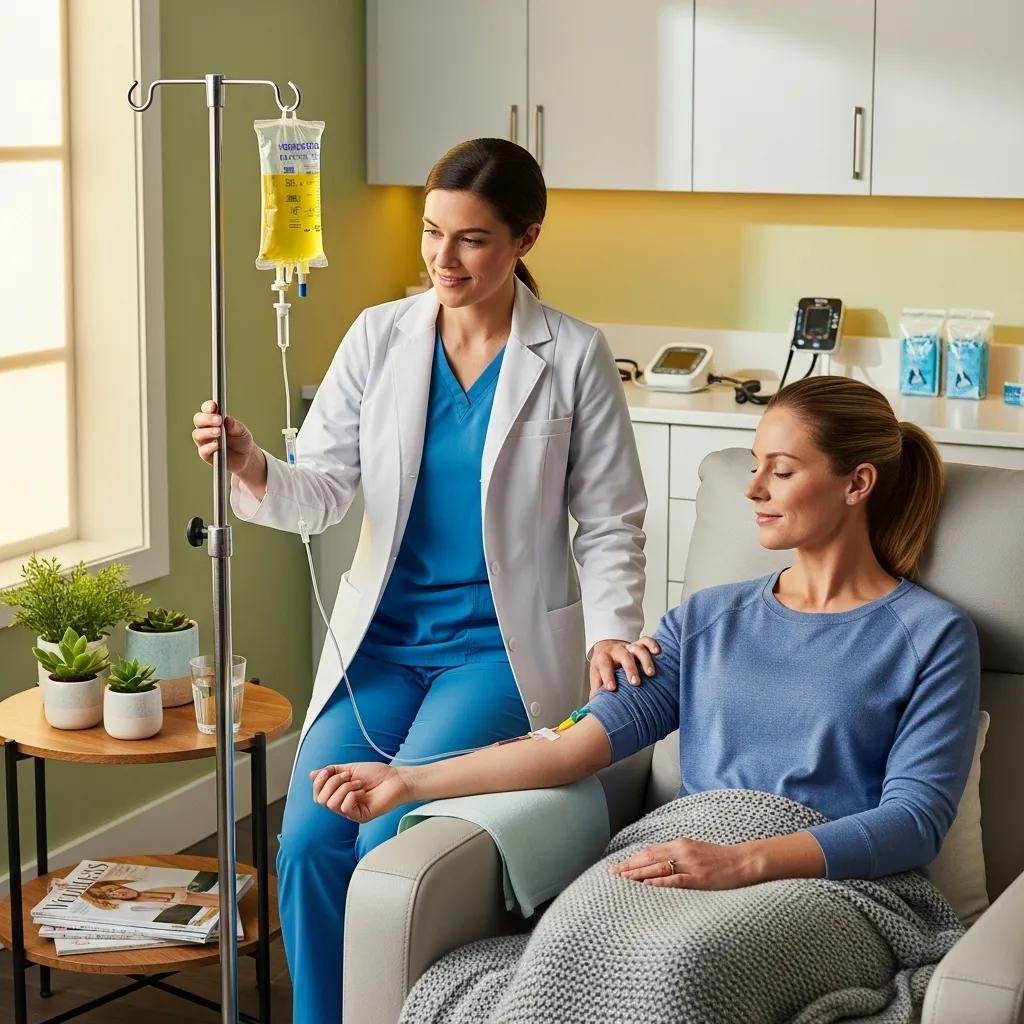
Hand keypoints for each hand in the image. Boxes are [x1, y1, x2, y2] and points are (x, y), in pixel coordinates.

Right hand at [191, 400, 264, 480]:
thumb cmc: (241, 440)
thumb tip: (227, 419)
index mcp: (213, 418)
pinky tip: (216, 445)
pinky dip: (208, 447)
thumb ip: (235, 426)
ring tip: (218, 432)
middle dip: (207, 419)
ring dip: (207, 432)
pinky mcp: (206, 455)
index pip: (207, 409)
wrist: (246, 458)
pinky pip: (203, 451)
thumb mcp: (242, 431)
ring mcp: (204, 441)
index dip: (208, 406)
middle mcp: (206, 428)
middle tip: (218, 420)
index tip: (213, 407)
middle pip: (198, 420)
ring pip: (197, 434)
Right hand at [310, 762, 414, 823]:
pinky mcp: (360, 816)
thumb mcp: (350, 769)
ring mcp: (351, 812)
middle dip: (332, 783)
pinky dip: (352, 795)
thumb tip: (312, 774)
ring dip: (344, 788)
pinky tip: (363, 791)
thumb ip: (332, 772)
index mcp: (339, 794)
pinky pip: (344, 808)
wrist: (396, 778)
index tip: (328, 770)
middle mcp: (342, 804)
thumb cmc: (377, 774)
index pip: (317, 794)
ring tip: (358, 783)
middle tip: (348, 776)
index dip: (319, 781)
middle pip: (320, 800)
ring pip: (331, 804)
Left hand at [589, 636, 660, 695]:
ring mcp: (628, 646)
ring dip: (645, 660)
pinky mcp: (639, 643)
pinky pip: (646, 641)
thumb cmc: (603, 667)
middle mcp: (616, 651)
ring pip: (637, 648)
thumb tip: (595, 711)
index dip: (608, 676)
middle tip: (635, 683)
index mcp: (603, 659)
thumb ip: (597, 690)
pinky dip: (652, 645)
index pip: (604, 666)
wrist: (607, 647)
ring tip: (650, 673)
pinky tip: (657, 653)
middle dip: (630, 669)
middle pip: (623, 656)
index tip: (612, 688)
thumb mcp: (597, 676)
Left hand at [610, 837, 758, 889]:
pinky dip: (660, 882)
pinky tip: (647, 886)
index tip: (618, 866)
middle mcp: (682, 851)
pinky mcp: (699, 878)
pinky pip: (676, 880)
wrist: (744, 861)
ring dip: (638, 874)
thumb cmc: (720, 858)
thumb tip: (659, 861)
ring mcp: (690, 865)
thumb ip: (678, 853)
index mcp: (681, 844)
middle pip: (649, 858)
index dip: (633, 859)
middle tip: (612, 874)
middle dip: (629, 866)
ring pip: (658, 868)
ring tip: (622, 880)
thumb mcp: (695, 850)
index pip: (650, 851)